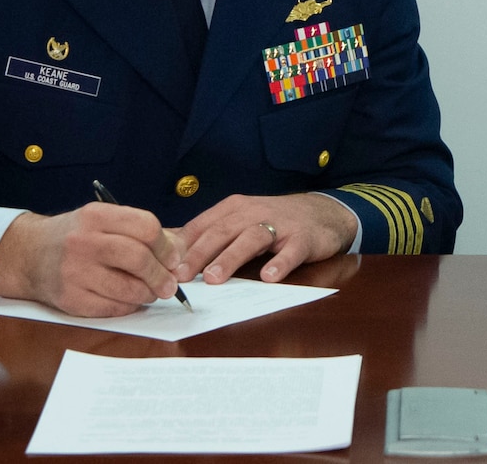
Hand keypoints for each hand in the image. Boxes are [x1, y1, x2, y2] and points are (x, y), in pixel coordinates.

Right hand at [0, 204, 182, 316]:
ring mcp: (74, 272)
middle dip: (161, 275)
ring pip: (129, 288)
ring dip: (148, 294)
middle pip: (139, 258)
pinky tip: (128, 300)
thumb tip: (180, 252)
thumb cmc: (76, 237)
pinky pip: (113, 308)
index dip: (166, 246)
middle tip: (169, 284)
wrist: (30, 255)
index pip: (145, 227)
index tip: (173, 258)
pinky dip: (128, 306)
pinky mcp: (70, 299)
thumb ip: (141, 232)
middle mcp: (83, 241)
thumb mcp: (103, 221)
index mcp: (96, 215)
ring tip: (151, 292)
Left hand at [175, 192, 358, 283]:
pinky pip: (291, 251)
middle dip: (200, 253)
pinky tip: (269, 277)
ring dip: (232, 257)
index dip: (182, 246)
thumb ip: (209, 233)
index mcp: (234, 208)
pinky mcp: (304, 238)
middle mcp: (254, 212)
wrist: (324, 212)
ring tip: (215, 278)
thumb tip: (168, 247)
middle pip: (223, 231)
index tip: (162, 266)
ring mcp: (281, 225)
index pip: (203, 226)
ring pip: (252, 238)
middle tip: (182, 275)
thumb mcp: (240, 220)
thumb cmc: (274, 220)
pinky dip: (280, 263)